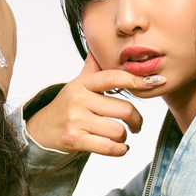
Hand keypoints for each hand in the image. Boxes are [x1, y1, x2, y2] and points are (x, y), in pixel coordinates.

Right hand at [25, 53, 160, 155]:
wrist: (40, 130)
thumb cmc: (66, 107)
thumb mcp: (77, 84)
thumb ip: (92, 67)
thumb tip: (99, 44)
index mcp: (83, 84)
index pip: (115, 77)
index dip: (137, 80)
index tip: (155, 83)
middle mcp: (79, 100)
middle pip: (124, 109)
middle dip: (137, 120)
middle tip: (137, 124)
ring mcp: (76, 120)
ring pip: (118, 130)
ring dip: (125, 137)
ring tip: (121, 136)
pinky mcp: (74, 140)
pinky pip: (108, 147)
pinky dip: (119, 150)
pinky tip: (120, 148)